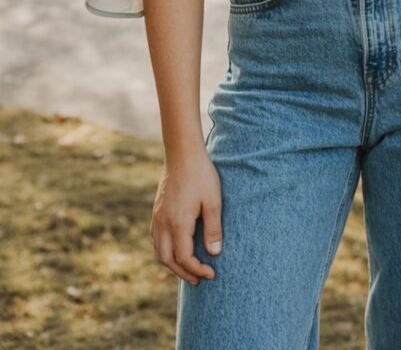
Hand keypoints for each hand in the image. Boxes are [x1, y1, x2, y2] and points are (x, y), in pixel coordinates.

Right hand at [150, 148, 222, 284]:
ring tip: (187, 269)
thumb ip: (213, 229)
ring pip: (159, 250)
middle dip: (183, 273)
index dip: (197, 270)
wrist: (182, 152)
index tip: (211, 274)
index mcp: (178, 223)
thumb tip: (213, 254)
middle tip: (198, 280)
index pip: (184, 258)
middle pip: (167, 260)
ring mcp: (157, 216)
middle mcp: (163, 223)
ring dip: (171, 264)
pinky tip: (174, 249)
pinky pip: (155, 238)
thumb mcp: (213, 201)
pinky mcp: (156, 209)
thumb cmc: (201, 174)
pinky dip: (163, 250)